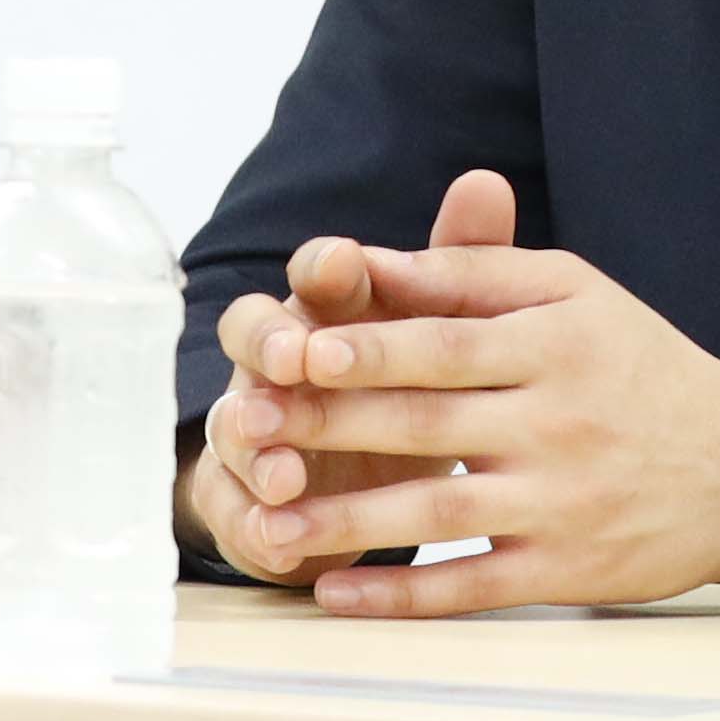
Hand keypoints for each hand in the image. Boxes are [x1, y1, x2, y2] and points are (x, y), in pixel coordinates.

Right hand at [186, 172, 512, 579]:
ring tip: (284, 473)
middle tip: (292, 359)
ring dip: (255, 444)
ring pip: (233, 424)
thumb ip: (456, 263)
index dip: (323, 267)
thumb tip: (485, 180)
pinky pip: (234, 509)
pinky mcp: (244, 500)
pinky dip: (255, 524)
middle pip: (250, 334)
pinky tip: (276, 540)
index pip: (313, 274)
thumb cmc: (400, 384)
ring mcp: (251, 429)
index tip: (345, 263)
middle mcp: (276, 362)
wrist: (358, 481)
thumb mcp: (433, 331)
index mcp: (326, 311)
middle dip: (267, 343)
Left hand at [187, 169, 719, 620]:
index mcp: (557, 343)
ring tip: (265, 520)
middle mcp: (559, 423)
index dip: (370, 347)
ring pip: (436, 511)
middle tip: (248, 426)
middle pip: (426, 424)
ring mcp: (562, 503)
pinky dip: (400, 594)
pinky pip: (470, 585)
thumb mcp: (578, 295)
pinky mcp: (567, 570)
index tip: (298, 346)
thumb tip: (379, 263)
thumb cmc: (642, 365)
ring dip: (345, 518)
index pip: (446, 345)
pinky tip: (335, 590)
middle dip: (330, 425)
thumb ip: (479, 273)